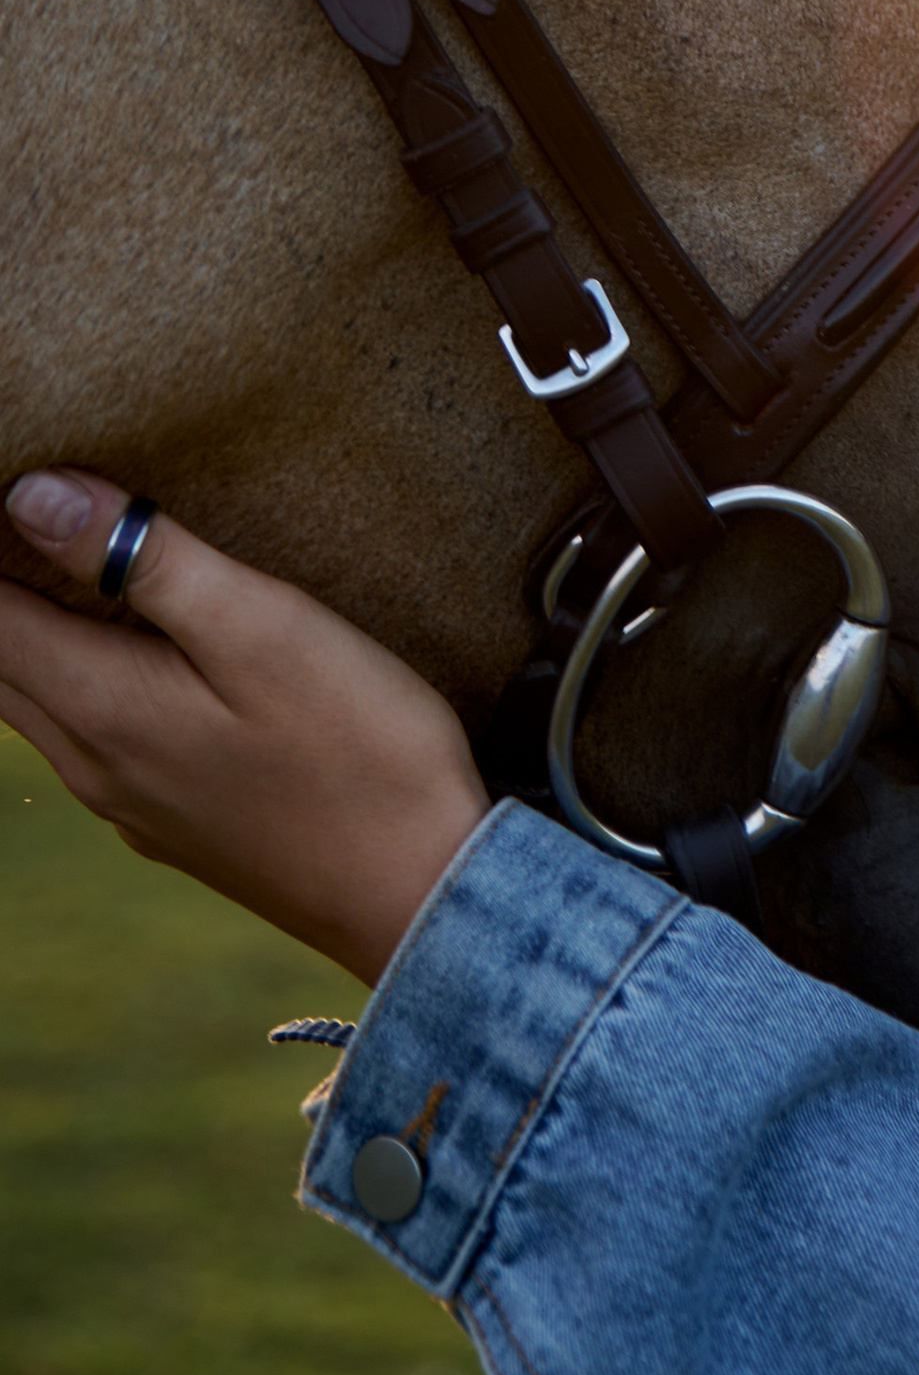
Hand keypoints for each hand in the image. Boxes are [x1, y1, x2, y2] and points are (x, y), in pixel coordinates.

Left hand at [0, 472, 488, 983]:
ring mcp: (129, 802)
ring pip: (38, 703)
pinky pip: (89, 735)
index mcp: (103, 706)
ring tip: (71, 561)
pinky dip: (78, 676)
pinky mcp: (171, 821)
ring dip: (32, 632)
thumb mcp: (263, 628)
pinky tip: (137, 650)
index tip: (20, 482)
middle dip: (6, 588)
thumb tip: (34, 495)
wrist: (422, 892)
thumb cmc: (357, 750)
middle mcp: (93, 763)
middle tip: (35, 516)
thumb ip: (146, 562)